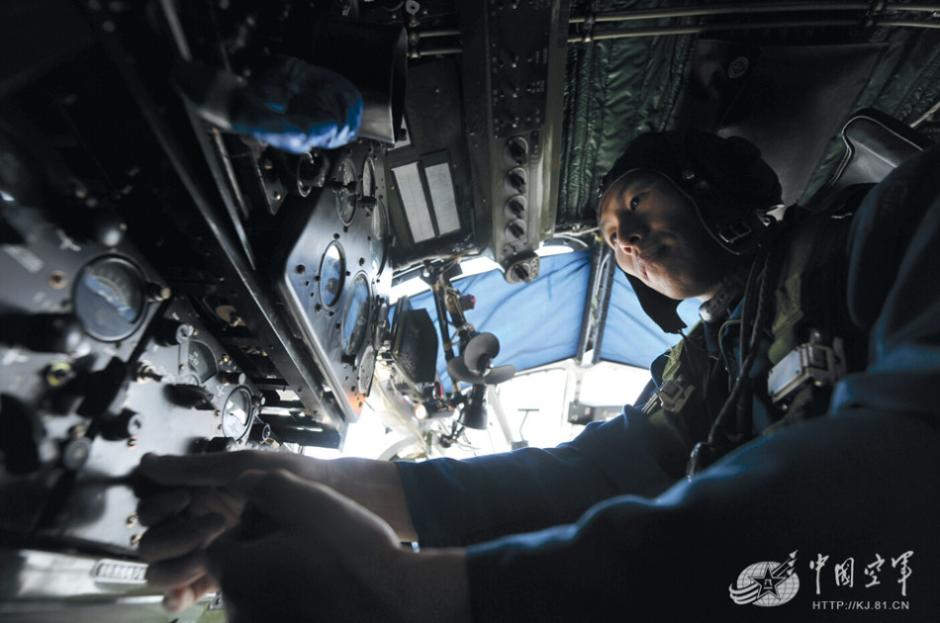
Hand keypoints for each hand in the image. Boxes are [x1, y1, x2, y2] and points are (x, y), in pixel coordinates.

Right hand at [136, 451, 302, 610]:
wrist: (341, 501)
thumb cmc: (296, 474)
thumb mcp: (245, 466)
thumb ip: (196, 468)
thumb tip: (148, 462)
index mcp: (201, 491)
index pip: (153, 508)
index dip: (158, 506)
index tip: (183, 499)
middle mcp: (200, 521)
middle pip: (154, 541)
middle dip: (171, 537)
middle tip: (211, 526)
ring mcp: (211, 549)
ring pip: (166, 568)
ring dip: (175, 567)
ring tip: (210, 555)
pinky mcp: (225, 574)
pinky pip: (188, 591)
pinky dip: (177, 595)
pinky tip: (182, 596)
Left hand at [206, 469, 469, 622]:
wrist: (396, 605)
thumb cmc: (350, 553)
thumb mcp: (308, 502)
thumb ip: (265, 484)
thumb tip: (241, 482)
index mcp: (236, 575)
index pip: (218, 546)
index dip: (248, 529)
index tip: (284, 525)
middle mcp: (240, 613)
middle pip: (238, 575)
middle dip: (262, 557)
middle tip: (306, 544)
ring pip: (259, 598)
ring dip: (279, 582)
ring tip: (321, 569)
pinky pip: (280, 617)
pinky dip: (295, 606)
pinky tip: (328, 593)